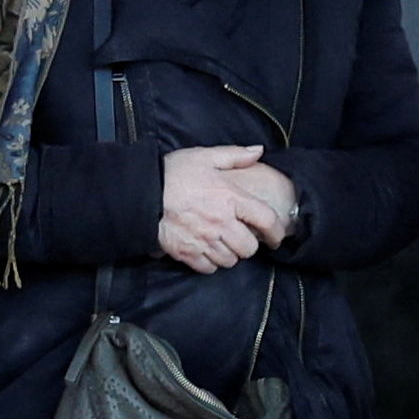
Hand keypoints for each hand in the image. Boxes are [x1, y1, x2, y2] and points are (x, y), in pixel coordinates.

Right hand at [156, 146, 295, 275]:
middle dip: (249, 244)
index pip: (266, 220)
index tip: (276, 236)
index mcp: (230, 198)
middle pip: (249, 248)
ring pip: (230, 260)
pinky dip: (211, 262)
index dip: (277, 232)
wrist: (141, 193)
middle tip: (241, 235)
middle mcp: (221, 223)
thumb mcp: (205, 156)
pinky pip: (209, 268)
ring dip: (230, 254)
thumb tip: (258, 151)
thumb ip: (235, 155)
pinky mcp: (187, 253)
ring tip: (223, 243)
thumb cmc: (173, 173)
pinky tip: (206, 250)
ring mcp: (204, 240)